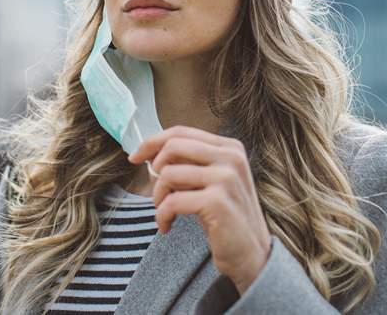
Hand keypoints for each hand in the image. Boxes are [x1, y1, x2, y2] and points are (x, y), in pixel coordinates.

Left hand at [128, 125, 271, 294]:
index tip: (135, 157)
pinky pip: (172, 201)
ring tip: (164, 212)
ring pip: (169, 174)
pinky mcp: (217, 202)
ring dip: (158, 197)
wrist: (251, 254)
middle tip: (155, 192)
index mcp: (230, 147)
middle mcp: (231, 157)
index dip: (152, 142)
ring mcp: (226, 178)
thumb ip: (189, 163)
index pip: (181, 132)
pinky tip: (166, 226)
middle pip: (173, 146)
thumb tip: (151, 152)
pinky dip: (162, 215)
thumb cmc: (225, 217)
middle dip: (154, 169)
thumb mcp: (211, 181)